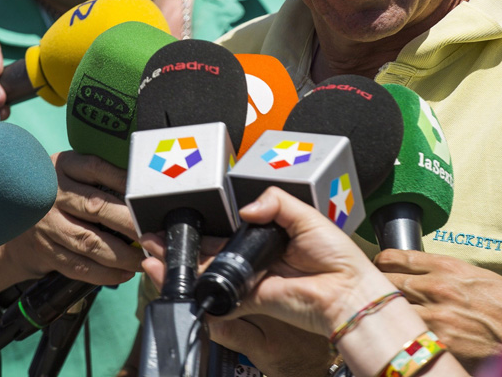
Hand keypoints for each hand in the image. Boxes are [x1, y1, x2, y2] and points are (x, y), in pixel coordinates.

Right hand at [0, 151, 142, 284]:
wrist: (12, 219)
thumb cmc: (58, 192)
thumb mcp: (71, 172)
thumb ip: (99, 175)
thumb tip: (142, 187)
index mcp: (63, 167)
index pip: (96, 168)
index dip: (123, 180)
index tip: (147, 194)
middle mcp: (53, 193)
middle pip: (95, 207)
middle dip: (129, 223)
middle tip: (153, 232)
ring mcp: (47, 224)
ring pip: (88, 242)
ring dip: (121, 254)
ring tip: (143, 258)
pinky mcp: (45, 250)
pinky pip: (77, 265)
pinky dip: (104, 273)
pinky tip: (124, 273)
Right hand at [139, 195, 342, 376]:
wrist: (347, 291)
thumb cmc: (338, 257)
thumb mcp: (307, 214)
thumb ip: (275, 202)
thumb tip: (245, 208)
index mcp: (269, 237)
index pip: (230, 229)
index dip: (206, 226)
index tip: (183, 218)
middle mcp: (257, 259)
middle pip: (211, 251)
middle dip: (183, 245)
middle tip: (156, 236)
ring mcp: (252, 281)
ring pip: (208, 273)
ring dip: (180, 265)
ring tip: (154, 255)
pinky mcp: (251, 300)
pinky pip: (219, 296)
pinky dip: (196, 289)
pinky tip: (174, 279)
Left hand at [375, 249, 501, 368]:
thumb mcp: (481, 278)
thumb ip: (452, 277)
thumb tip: (431, 279)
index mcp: (449, 267)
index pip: (401, 256)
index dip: (384, 261)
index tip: (379, 264)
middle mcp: (438, 286)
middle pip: (389, 281)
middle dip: (378, 286)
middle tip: (374, 292)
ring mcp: (436, 314)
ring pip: (392, 308)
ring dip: (385, 312)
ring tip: (382, 316)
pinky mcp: (439, 341)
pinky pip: (408, 335)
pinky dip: (400, 335)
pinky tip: (398, 336)